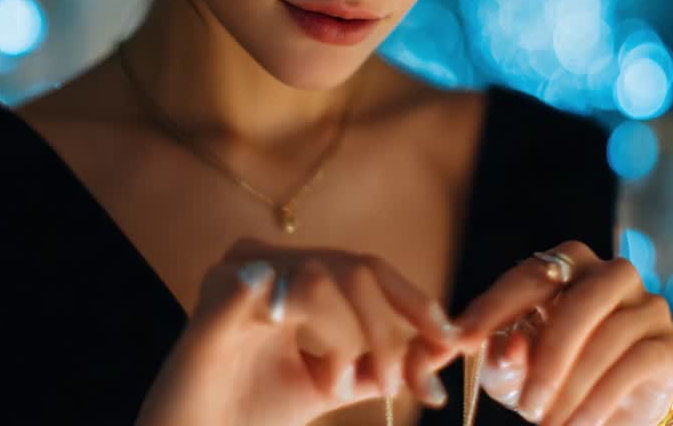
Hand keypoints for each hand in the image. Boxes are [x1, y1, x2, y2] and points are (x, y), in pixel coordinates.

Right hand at [135, 238, 461, 425]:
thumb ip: (383, 361)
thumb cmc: (254, 411)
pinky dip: (323, 331)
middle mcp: (268, 261)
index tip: (453, 340)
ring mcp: (239, 267)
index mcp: (294, 275)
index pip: (369, 270)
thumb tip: (445, 348)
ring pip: (331, 276)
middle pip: (359, 268)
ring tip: (336, 386)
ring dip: (353, 340)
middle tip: (398, 384)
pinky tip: (321, 375)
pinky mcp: (218, 287)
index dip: (416, 302)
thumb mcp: (334, 382)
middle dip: (392, 329)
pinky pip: (291, 288)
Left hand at [451, 241, 672, 425]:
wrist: (601, 420)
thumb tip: (509, 346)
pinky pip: (636, 363)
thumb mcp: (511, 374)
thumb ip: (500, 357)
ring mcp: (649, 307)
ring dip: (573, 385)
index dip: (493, 309)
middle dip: (549, 355)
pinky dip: (601, 398)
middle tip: (524, 406)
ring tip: (546, 423)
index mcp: (568, 267)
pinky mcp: (671, 347)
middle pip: (582, 299)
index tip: (462, 341)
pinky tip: (579, 424)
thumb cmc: (549, 383)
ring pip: (610, 334)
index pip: (529, 277)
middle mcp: (613, 275)